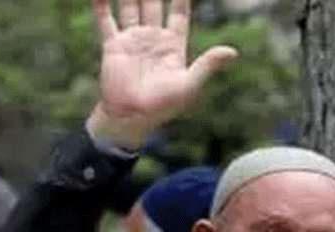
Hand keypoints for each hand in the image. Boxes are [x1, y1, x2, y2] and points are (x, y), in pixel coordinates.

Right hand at [88, 0, 237, 148]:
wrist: (132, 118)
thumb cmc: (164, 106)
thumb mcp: (189, 85)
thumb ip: (208, 65)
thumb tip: (232, 51)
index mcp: (174, 44)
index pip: (179, 12)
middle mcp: (153, 37)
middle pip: (154, 3)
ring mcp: (133, 39)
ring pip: (130, 6)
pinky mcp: (113, 45)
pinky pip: (106, 20)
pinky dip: (102, 5)